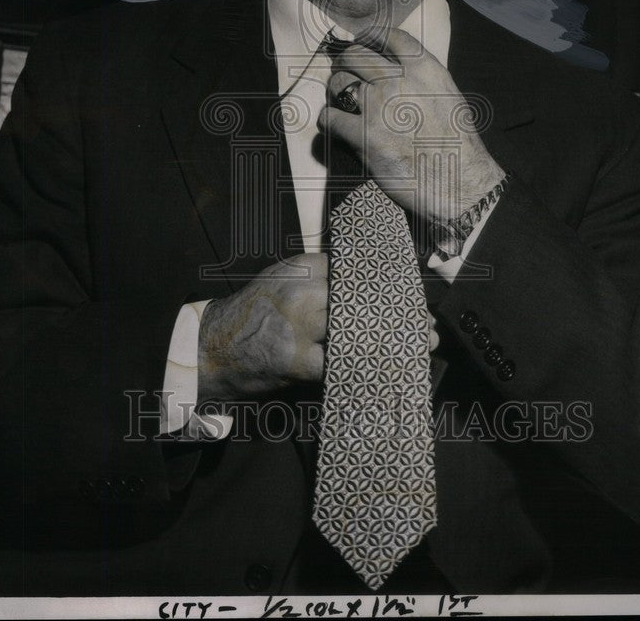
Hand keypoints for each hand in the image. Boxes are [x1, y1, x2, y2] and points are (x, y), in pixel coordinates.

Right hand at [197, 252, 440, 402]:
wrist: (212, 349)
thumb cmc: (252, 314)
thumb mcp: (281, 279)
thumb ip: (320, 276)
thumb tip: (366, 282)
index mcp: (301, 268)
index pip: (357, 271)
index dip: (391, 285)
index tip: (416, 296)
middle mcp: (302, 291)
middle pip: (364, 299)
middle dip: (399, 314)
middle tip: (428, 326)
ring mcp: (299, 326)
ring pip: (358, 330)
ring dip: (391, 341)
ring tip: (419, 347)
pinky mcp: (296, 360)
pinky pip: (341, 363)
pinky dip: (365, 368)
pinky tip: (388, 372)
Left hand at [320, 28, 504, 221]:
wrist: (457, 182)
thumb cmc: (457, 145)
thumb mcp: (448, 97)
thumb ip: (422, 79)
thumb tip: (396, 71)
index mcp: (425, 69)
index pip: (390, 36)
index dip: (370, 36)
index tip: (361, 40)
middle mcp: (399, 81)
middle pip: (356, 55)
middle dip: (346, 62)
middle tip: (345, 72)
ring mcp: (378, 107)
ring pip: (339, 84)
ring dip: (336, 91)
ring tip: (341, 101)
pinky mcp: (362, 134)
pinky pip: (329, 117)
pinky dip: (327, 120)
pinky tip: (333, 125)